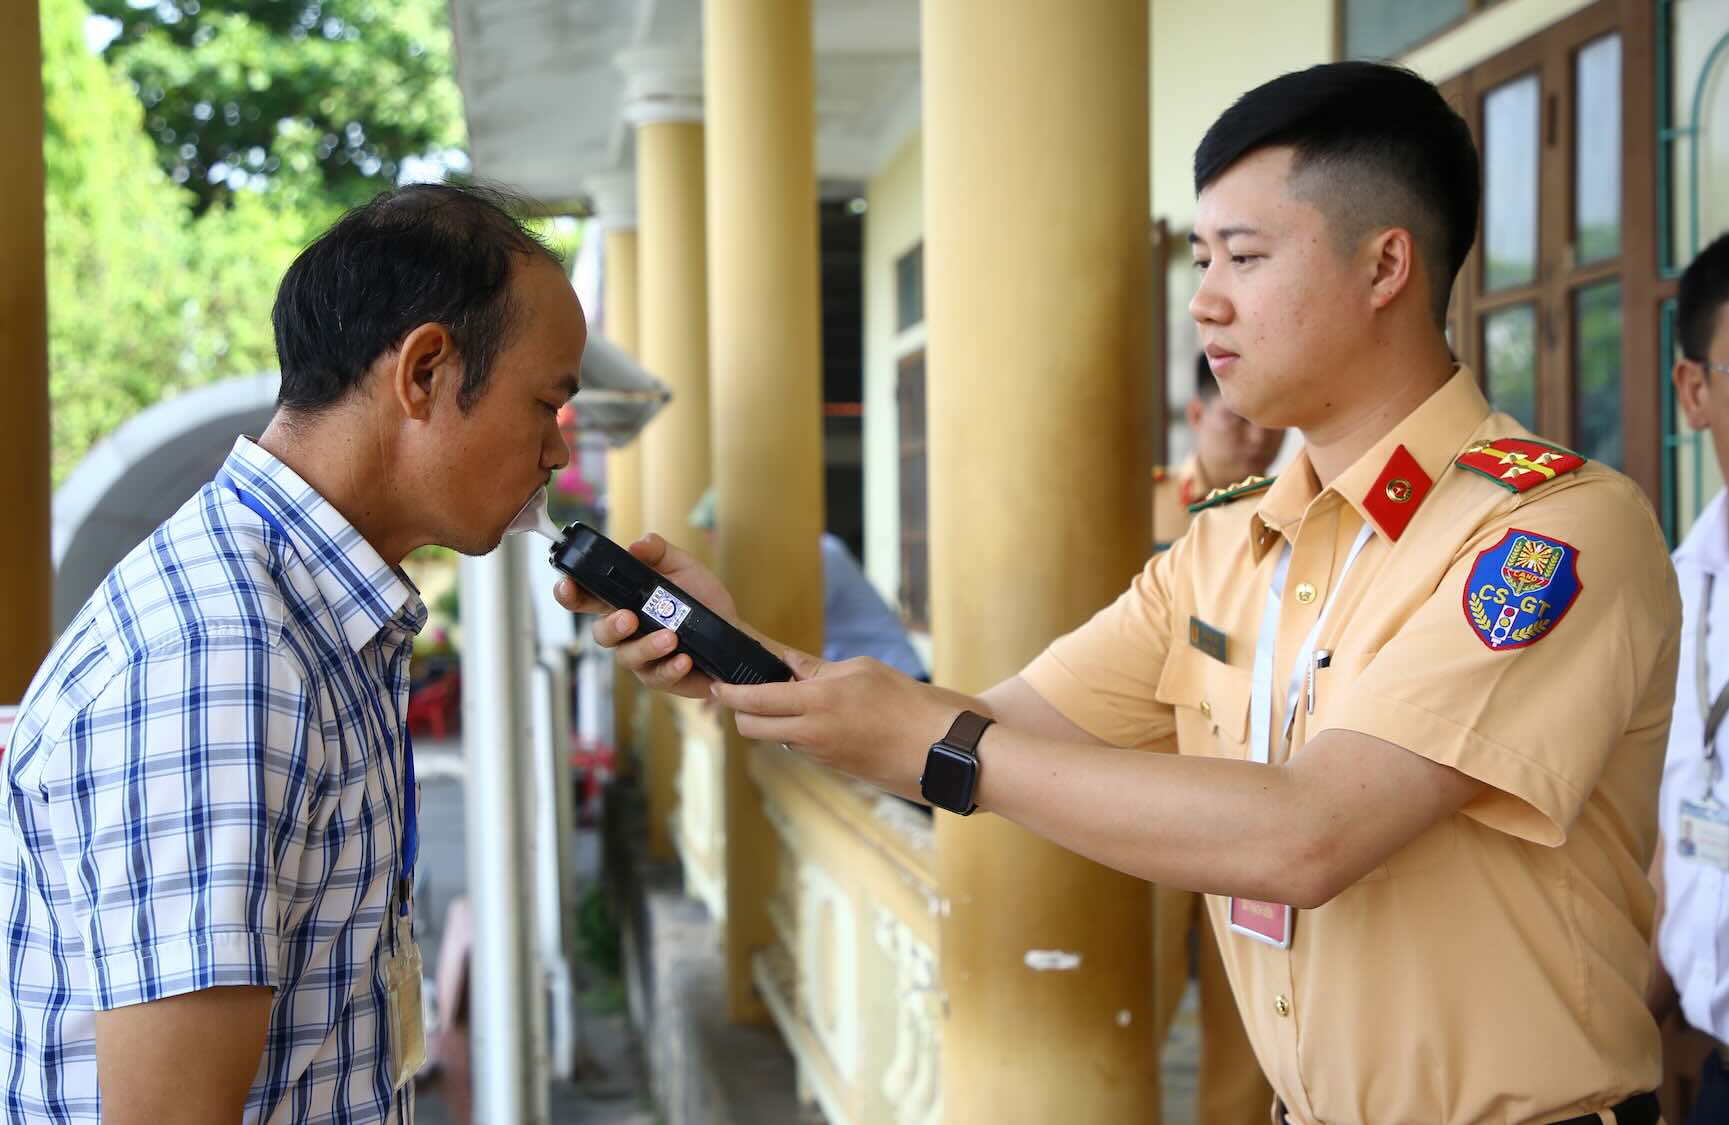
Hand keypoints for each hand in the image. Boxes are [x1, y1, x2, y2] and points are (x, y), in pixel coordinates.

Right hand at [551, 532, 743, 699]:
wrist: (734, 630)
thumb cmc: (702, 598)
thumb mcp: (683, 566)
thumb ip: (659, 552)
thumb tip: (638, 544)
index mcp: (623, 600)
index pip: (586, 598)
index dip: (570, 593)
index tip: (567, 586)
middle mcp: (626, 631)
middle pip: (600, 633)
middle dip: (611, 626)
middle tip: (629, 618)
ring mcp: (641, 656)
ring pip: (627, 657)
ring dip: (647, 647)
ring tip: (671, 638)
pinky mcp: (661, 677)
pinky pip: (658, 676)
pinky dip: (670, 667)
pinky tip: (684, 658)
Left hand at [711, 652, 954, 799]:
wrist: (941, 750)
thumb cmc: (909, 702)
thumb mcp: (861, 670)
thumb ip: (816, 669)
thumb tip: (785, 664)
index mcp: (818, 703)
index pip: (755, 701)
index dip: (729, 693)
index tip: (717, 684)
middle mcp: (812, 735)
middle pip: (752, 728)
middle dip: (743, 711)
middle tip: (748, 691)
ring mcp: (822, 755)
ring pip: (776, 739)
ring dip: (773, 721)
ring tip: (790, 697)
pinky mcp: (834, 767)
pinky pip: (801, 747)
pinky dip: (797, 731)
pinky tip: (818, 715)